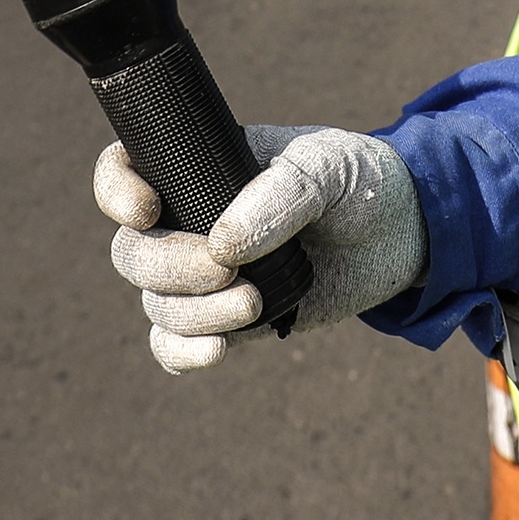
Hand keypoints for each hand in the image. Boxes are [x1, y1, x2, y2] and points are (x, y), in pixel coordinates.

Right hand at [95, 125, 426, 372]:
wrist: (402, 232)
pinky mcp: (228, 319)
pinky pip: (174, 345)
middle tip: (228, 270)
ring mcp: (206, 274)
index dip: (116, 191)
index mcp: (199, 167)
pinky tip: (218, 351)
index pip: (124, 170)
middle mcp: (190, 220)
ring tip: (256, 304)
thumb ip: (279, 196)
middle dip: (169, 267)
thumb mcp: (328, 167)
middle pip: (133, 251)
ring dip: (193, 314)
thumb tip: (221, 246)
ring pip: (157, 303)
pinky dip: (184, 353)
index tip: (147, 210)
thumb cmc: (357, 181)